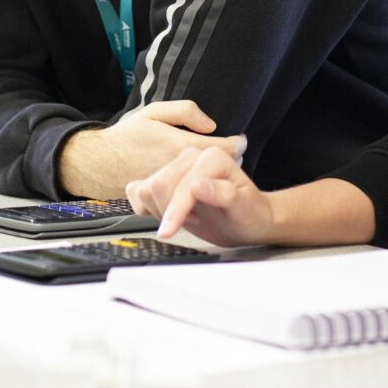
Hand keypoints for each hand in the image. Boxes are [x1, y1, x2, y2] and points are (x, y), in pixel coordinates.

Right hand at [57, 100, 246, 199]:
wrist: (99, 164)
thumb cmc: (126, 136)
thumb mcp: (153, 112)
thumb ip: (185, 112)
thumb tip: (211, 124)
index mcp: (180, 146)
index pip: (223, 148)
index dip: (237, 143)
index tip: (241, 140)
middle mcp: (180, 170)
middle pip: (218, 167)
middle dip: (227, 159)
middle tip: (232, 151)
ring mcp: (175, 187)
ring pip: (206, 181)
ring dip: (212, 173)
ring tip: (212, 163)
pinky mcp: (167, 199)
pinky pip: (189, 193)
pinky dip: (195, 186)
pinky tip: (193, 179)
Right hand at [127, 146, 275, 245]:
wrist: (249, 220)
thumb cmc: (251, 213)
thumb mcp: (245, 208)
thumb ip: (224, 194)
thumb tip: (198, 186)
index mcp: (211, 157)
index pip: (181, 184)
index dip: (175, 210)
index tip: (170, 231)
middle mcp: (191, 157)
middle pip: (158, 184)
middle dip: (169, 211)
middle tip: (194, 221)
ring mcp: (176, 168)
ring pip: (145, 189)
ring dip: (160, 210)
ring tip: (186, 217)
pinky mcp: (165, 181)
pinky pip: (137, 191)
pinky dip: (146, 208)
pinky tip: (168, 215)